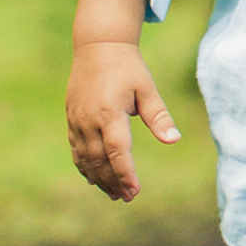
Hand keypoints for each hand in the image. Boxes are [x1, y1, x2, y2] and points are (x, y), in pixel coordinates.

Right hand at [67, 42, 181, 200]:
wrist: (98, 47)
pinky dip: (84, 166)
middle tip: (127, 198)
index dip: (126, 173)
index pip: (118, 151)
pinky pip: (76, 149)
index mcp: (110, 113)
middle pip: (100, 160)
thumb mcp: (147, 89)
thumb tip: (173, 140)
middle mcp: (89, 120)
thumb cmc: (128, 67)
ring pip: (85, 158)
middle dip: (113, 181)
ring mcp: (77, 121)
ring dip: (99, 178)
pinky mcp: (72, 119)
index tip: (135, 191)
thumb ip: (158, 116)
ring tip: (114, 194)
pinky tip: (94, 178)